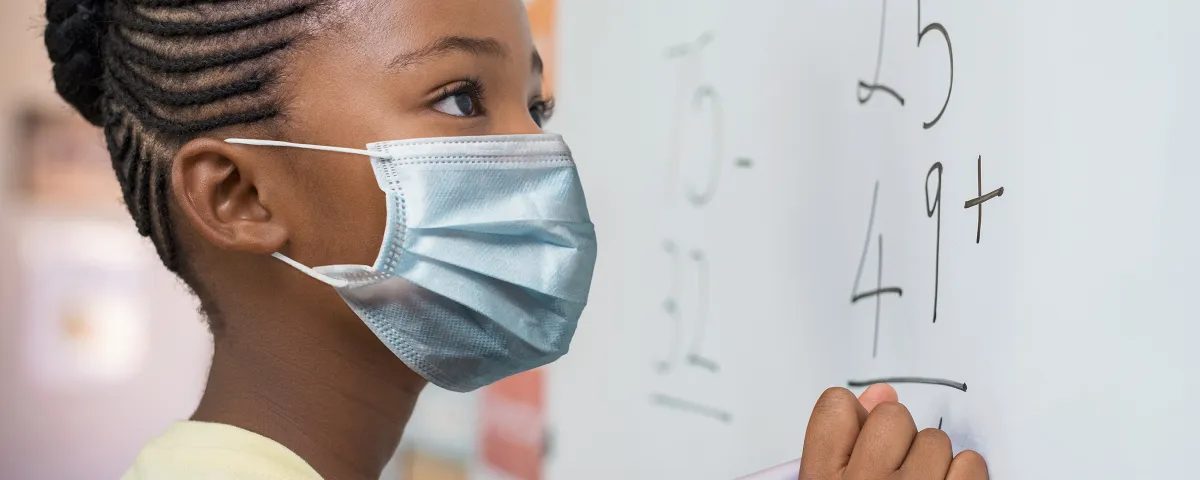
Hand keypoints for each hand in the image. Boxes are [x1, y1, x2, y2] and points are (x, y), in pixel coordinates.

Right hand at [798, 385, 986, 478]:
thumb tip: (880, 393)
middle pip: (890, 415)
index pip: (836, 406)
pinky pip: (971, 463)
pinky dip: (965, 476)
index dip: (854, 418)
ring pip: (935, 440)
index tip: (861, 438)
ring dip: (934, 462)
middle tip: (895, 472)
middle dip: (899, 439)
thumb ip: (845, 443)